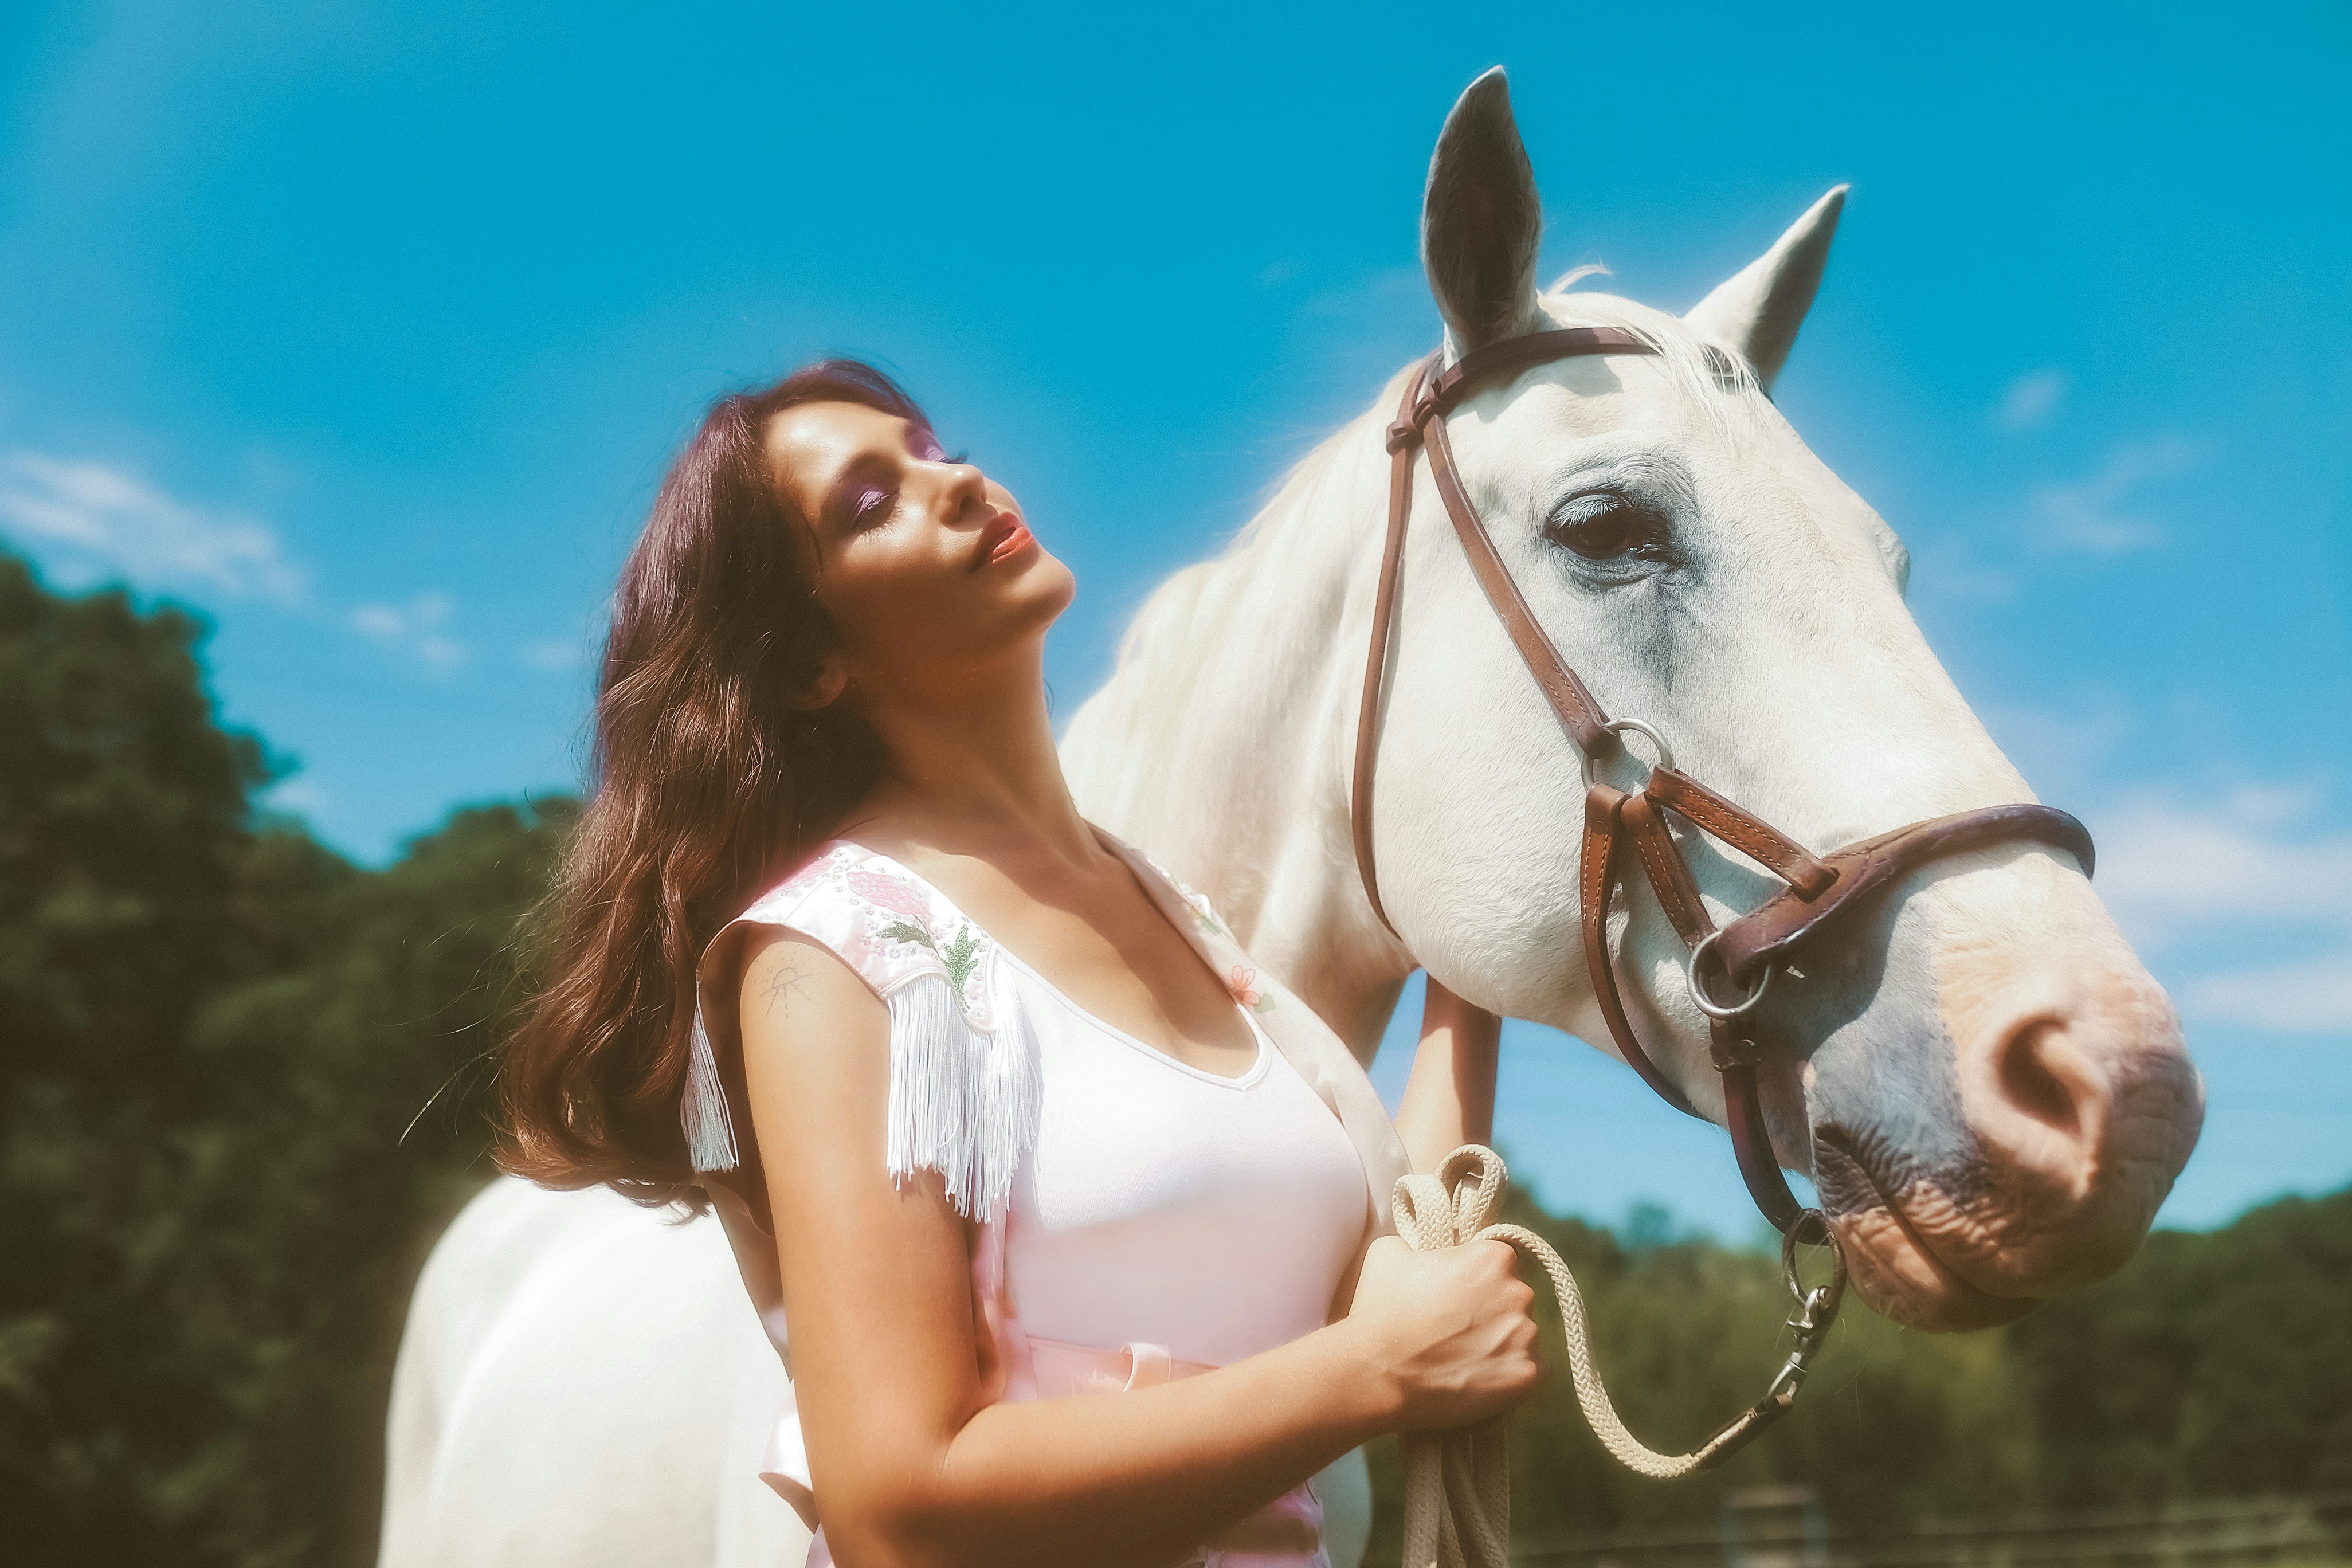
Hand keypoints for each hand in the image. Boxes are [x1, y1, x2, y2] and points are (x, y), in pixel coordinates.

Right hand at [1343, 1233, 1544, 1431]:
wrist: (1377, 1374)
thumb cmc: (1380, 1311)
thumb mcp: (1390, 1251)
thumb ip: (1421, 1242)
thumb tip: (1430, 1248)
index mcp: (1493, 1257)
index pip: (1498, 1263)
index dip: (1475, 1280)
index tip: (1455, 1297)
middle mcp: (1520, 1291)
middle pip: (1514, 1298)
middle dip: (1491, 1311)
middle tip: (1456, 1330)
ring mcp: (1528, 1335)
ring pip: (1522, 1335)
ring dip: (1501, 1343)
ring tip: (1462, 1358)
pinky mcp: (1530, 1375)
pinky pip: (1533, 1371)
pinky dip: (1510, 1375)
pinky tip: (1478, 1379)